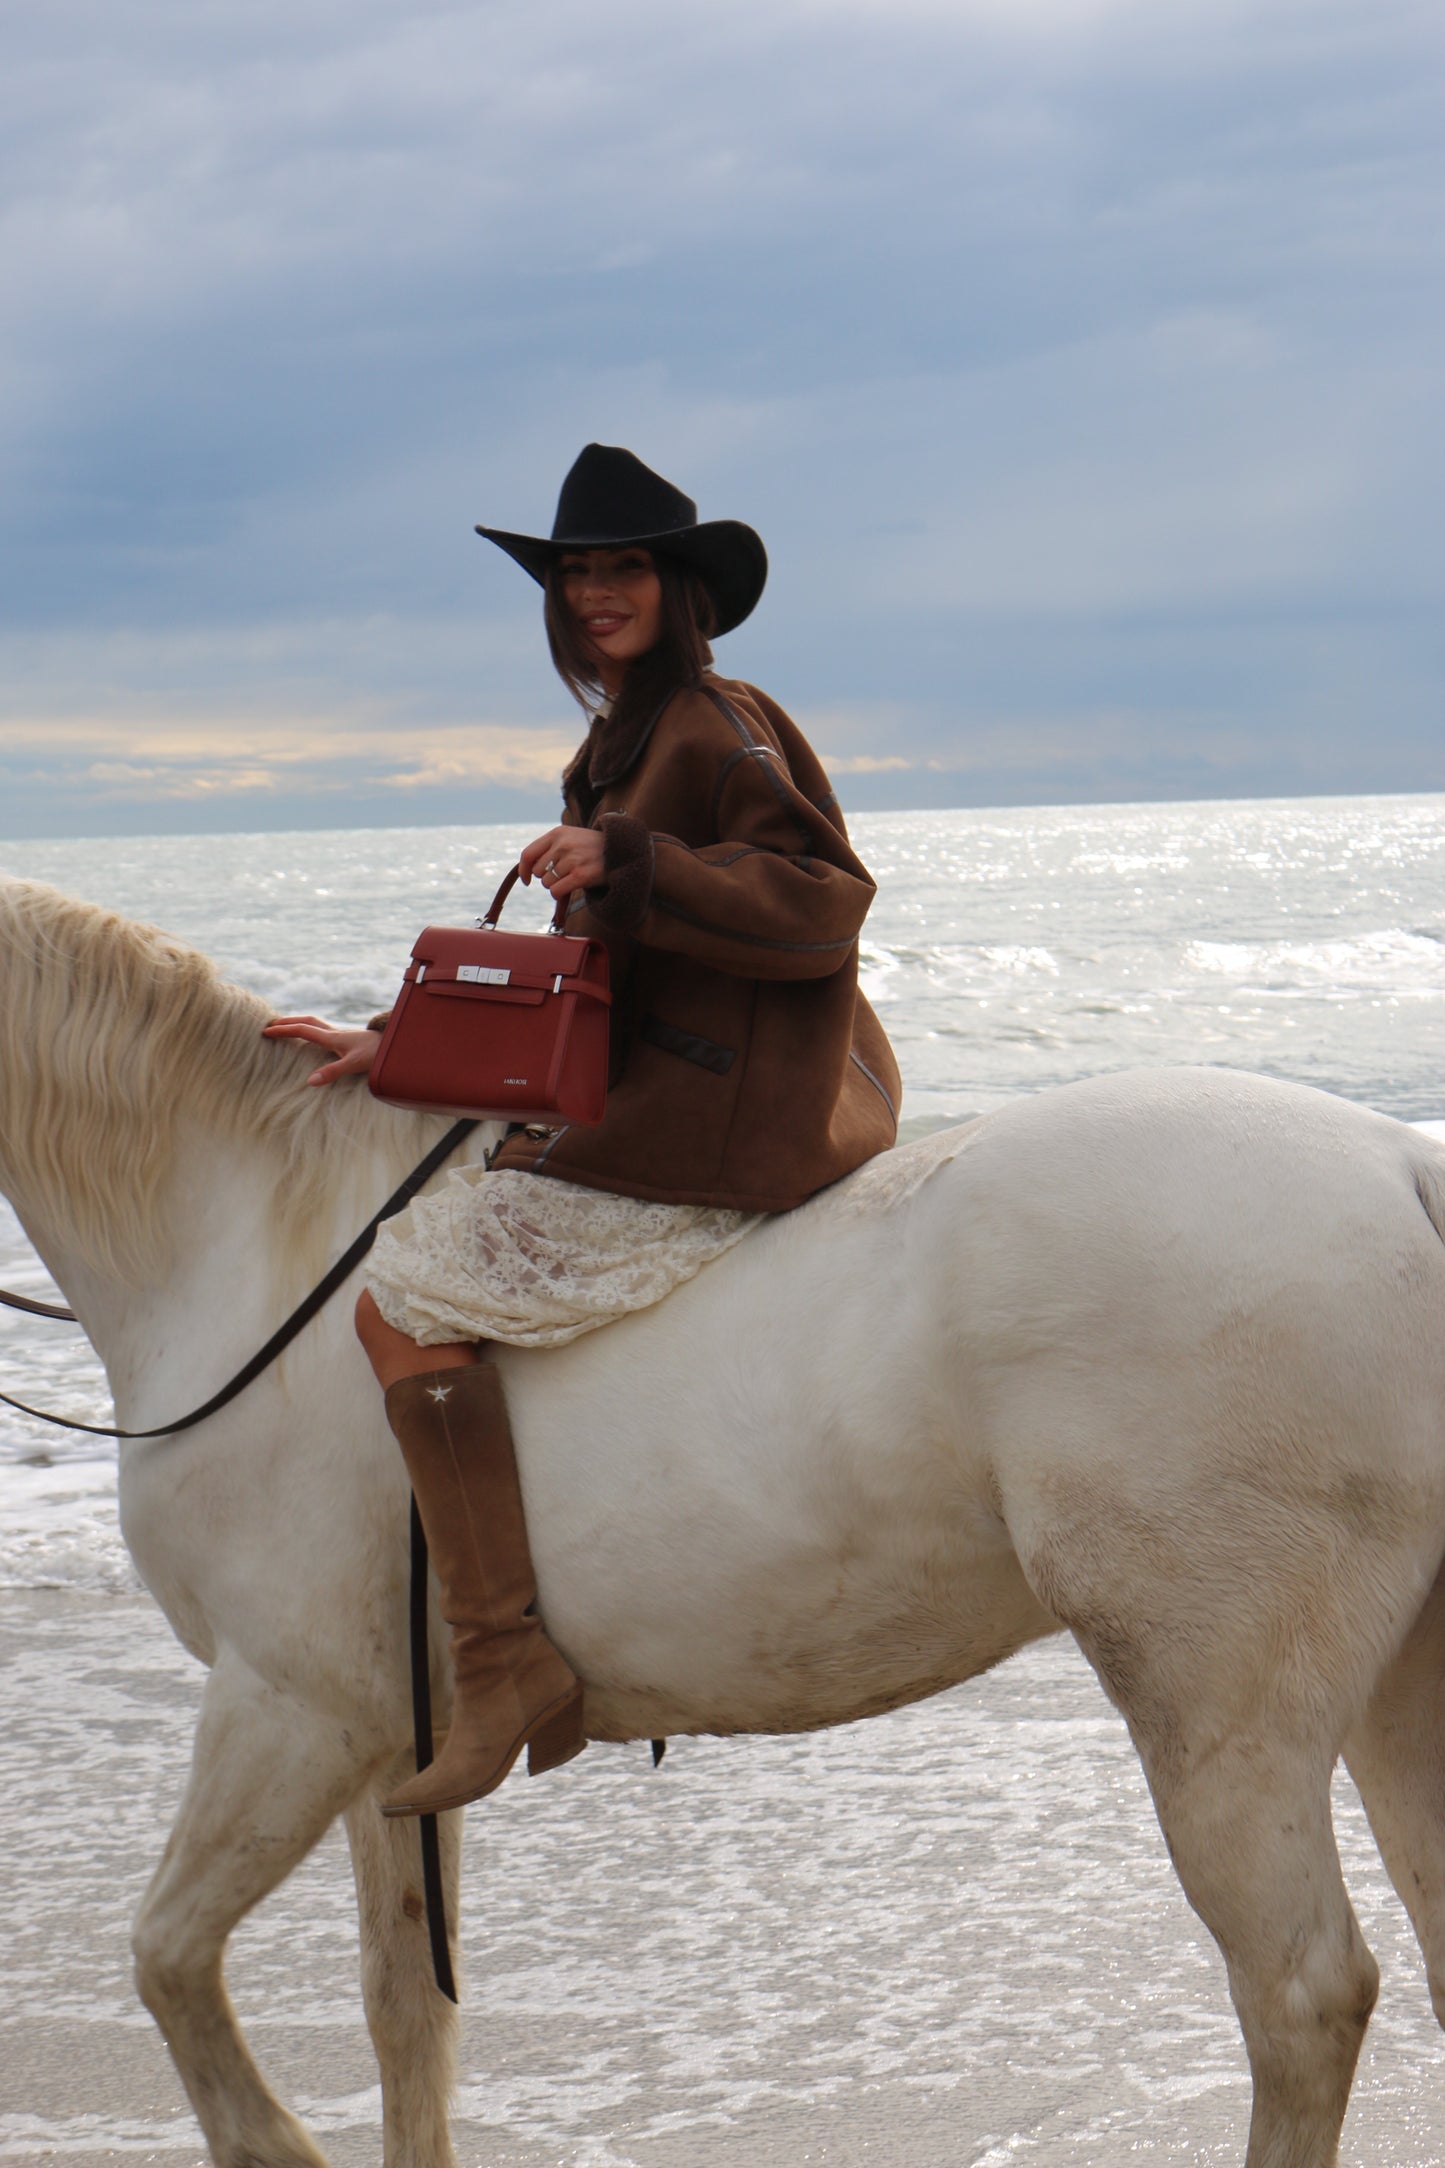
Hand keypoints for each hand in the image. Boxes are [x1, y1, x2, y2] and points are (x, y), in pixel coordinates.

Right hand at [262, 1016, 381, 1086]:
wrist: (396, 1045)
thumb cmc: (376, 1054)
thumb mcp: (354, 1065)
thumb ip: (332, 1072)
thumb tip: (309, 1081)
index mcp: (332, 1037)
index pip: (302, 1030)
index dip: (283, 1030)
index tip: (266, 1032)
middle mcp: (335, 1033)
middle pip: (306, 1021)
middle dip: (287, 1021)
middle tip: (270, 1025)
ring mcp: (341, 1035)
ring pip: (315, 1023)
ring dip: (298, 1023)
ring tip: (285, 1027)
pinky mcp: (347, 1040)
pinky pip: (323, 1030)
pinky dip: (310, 1030)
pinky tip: (312, 1037)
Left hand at [520, 825, 605, 901]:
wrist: (622, 851)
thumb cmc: (592, 848)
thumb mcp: (570, 838)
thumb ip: (549, 848)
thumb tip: (526, 869)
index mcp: (558, 833)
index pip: (528, 854)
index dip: (523, 870)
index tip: (527, 880)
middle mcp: (563, 844)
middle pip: (538, 871)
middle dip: (547, 877)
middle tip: (564, 873)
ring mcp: (572, 859)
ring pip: (547, 883)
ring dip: (556, 885)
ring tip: (573, 876)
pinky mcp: (581, 875)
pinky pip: (556, 891)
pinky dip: (559, 894)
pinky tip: (571, 887)